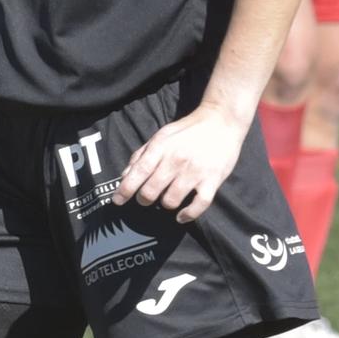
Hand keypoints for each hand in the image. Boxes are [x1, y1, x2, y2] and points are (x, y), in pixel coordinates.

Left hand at [111, 101, 245, 222]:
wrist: (221, 121)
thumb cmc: (188, 130)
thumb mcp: (162, 136)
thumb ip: (142, 154)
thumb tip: (125, 175)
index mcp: (161, 147)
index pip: (138, 173)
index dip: (125, 190)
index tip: (117, 201)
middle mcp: (176, 160)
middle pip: (151, 192)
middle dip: (144, 199)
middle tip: (147, 198)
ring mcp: (195, 172)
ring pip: (171, 201)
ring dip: (166, 204)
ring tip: (168, 199)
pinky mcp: (213, 180)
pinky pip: (198, 205)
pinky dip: (188, 215)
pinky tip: (182, 216)